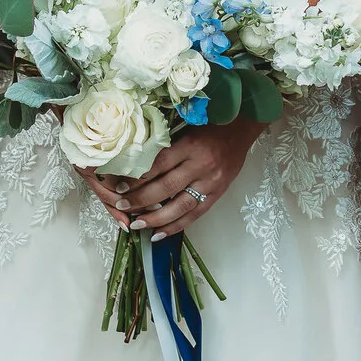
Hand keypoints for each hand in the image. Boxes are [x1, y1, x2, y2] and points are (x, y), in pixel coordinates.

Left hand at [79, 119, 263, 239]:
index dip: (139, 177)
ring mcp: (211, 183)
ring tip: (137, 225)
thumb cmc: (209, 127)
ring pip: (180, 206)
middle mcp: (201, 165)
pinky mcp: (217, 194)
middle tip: (121, 207)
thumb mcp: (185, 129)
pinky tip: (159, 234)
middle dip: (141, 199)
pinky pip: (195, 215)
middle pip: (167, 187)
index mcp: (190, 145)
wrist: (241, 130)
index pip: (160, 165)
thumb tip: (133, 164)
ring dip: (156, 218)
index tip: (120, 186)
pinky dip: (176, 226)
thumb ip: (165, 147)